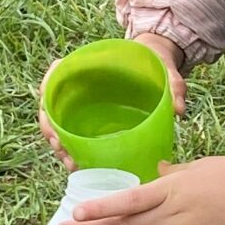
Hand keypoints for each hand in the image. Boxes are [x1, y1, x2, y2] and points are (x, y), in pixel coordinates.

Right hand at [38, 35, 186, 169]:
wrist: (158, 62)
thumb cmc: (156, 60)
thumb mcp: (165, 66)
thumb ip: (173, 83)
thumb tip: (178, 110)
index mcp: (92, 63)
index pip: (57, 72)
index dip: (48, 88)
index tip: (47, 103)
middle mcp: (82, 83)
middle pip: (52, 103)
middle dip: (50, 126)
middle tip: (60, 146)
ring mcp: (84, 102)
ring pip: (59, 123)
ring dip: (58, 142)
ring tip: (70, 161)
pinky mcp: (91, 118)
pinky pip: (74, 134)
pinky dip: (72, 148)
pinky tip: (78, 164)